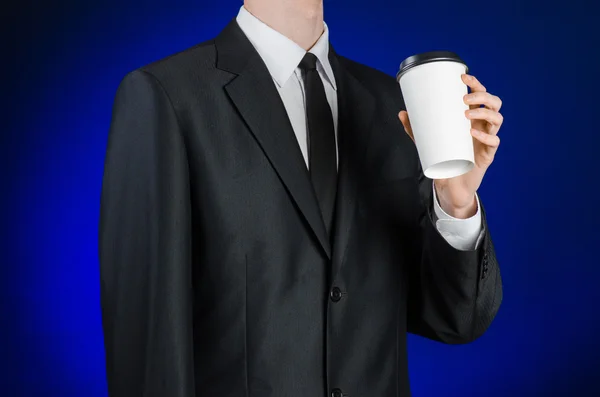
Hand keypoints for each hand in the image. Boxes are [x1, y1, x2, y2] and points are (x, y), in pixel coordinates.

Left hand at [399, 74, 502, 218]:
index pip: (480, 95)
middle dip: (482, 96)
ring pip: (497, 119)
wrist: (450, 183)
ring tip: (466, 114)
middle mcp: (482, 125)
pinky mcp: (488, 154)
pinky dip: (485, 135)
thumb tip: (402, 113)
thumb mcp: (427, 141)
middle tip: (465, 99)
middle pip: (494, 103)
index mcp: (471, 117)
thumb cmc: (443, 158)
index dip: (476, 84)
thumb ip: (415, 128)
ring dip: (484, 112)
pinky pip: (494, 141)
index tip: (463, 77)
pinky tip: (472, 133)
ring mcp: (487, 139)